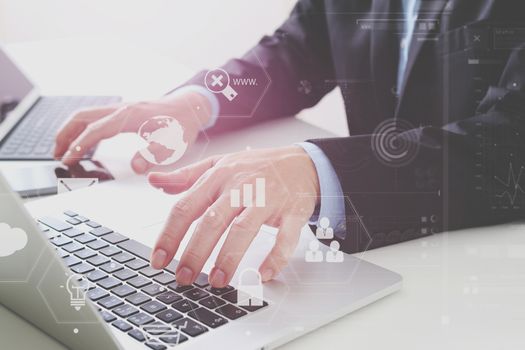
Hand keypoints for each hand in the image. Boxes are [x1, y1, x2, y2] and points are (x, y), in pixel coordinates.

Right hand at [54, 92, 211, 172]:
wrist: (191, 107)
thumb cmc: (182, 124)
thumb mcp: (172, 143)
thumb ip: (153, 154)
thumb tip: (136, 167)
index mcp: (129, 117)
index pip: (95, 131)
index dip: (79, 145)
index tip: (67, 159)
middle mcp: (121, 109)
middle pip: (82, 117)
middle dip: (65, 134)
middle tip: (55, 153)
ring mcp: (121, 108)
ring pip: (86, 115)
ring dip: (72, 130)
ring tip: (63, 148)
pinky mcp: (124, 112)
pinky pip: (96, 117)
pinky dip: (85, 128)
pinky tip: (86, 142)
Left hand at [148, 146, 319, 286]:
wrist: (301, 162)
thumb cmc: (256, 167)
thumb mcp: (219, 165)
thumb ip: (186, 176)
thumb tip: (154, 181)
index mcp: (218, 177)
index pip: (186, 207)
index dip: (169, 235)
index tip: (158, 260)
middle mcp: (240, 187)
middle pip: (212, 220)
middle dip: (195, 252)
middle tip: (184, 277)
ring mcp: (267, 199)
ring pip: (244, 229)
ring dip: (228, 257)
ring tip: (217, 281)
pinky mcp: (292, 212)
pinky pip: (284, 237)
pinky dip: (275, 257)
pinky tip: (263, 274)